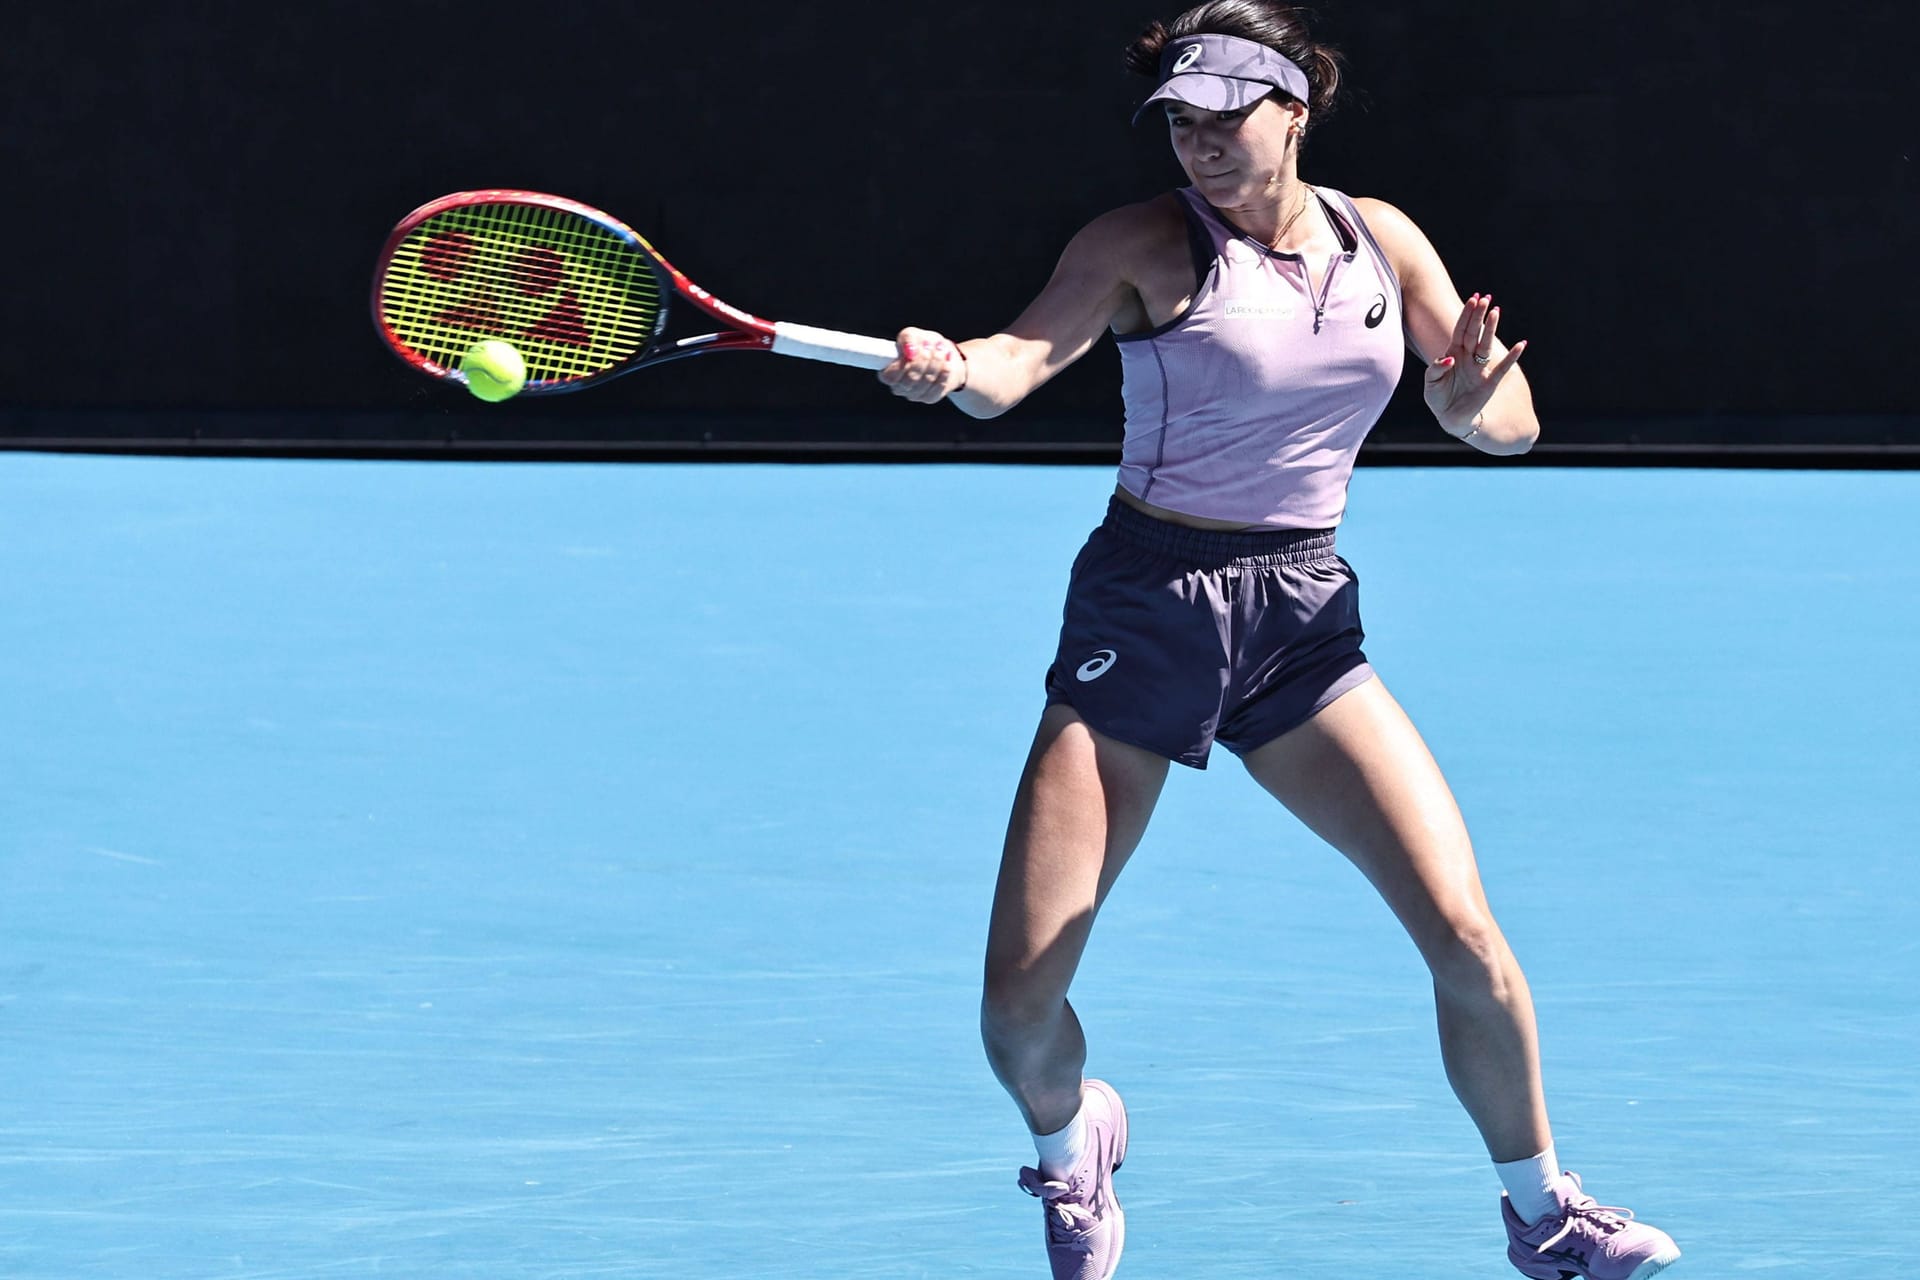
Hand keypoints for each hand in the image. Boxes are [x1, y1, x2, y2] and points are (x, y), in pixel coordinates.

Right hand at [879, 327, 967, 403]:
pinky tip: (947, 363)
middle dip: (924, 359)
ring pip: (926, 381)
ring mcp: (914, 394)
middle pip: (911, 378)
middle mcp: (899, 387)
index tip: (915, 349)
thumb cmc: (923, 344)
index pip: (890, 376)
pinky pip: (938, 387)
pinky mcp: (929, 398)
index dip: (903, 364)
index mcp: (888, 372)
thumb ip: (907, 338)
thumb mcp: (913, 334)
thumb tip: (910, 350)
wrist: (943, 354)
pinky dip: (944, 372)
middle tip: (931, 345)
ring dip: (936, 362)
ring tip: (941, 349)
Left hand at [1423, 293, 1526, 435]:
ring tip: (1496, 311)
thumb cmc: (1439, 398)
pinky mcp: (1489, 382)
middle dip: (1479, 316)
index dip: (1466, 316)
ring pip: (1486, 345)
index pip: (1460, 331)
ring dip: (1491, 329)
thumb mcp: (1431, 383)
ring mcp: (1479, 369)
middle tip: (1486, 298)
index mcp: (1452, 354)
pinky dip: (1513, 356)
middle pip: (1474, 333)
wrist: (1450, 418)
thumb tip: (1449, 360)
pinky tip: (1522, 344)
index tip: (1473, 299)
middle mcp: (1467, 358)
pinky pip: (1503, 367)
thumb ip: (1436, 369)